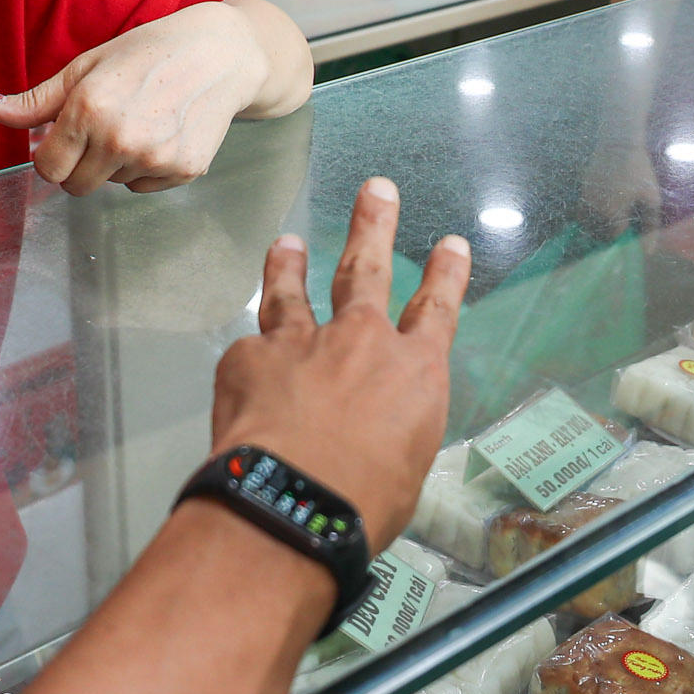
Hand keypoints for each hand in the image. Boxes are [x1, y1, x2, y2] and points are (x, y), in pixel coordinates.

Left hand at [0, 0, 270, 194]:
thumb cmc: (148, 51)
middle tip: (103, 128)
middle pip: (76, 186)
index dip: (51, 154)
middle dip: (81, 164)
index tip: (64, 138)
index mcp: (88, 110)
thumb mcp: (85, 68)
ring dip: (117, 163)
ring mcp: (155, 158)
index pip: (47, 168)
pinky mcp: (184, 170)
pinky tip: (162, 131)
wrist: (220, 53)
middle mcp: (120, 139)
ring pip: (112, 184)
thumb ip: (34, 100)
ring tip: (140, 121)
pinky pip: (145, 186)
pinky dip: (148, 167)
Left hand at [211, 179, 468, 541]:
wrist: (295, 502)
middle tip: (375, 189)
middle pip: (366, 269)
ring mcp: (301, 343)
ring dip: (291, 264)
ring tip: (286, 243)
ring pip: (294, 291)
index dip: (446, 275)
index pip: (437, 311)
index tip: (451, 245)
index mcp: (415, 372)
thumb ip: (391, 434)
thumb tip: (373, 437)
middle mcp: (361, 342)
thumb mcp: (404, 469)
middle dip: (374, 225)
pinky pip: (248, 350)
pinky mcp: (248, 359)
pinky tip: (242, 365)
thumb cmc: (364, 504)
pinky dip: (249, 355)